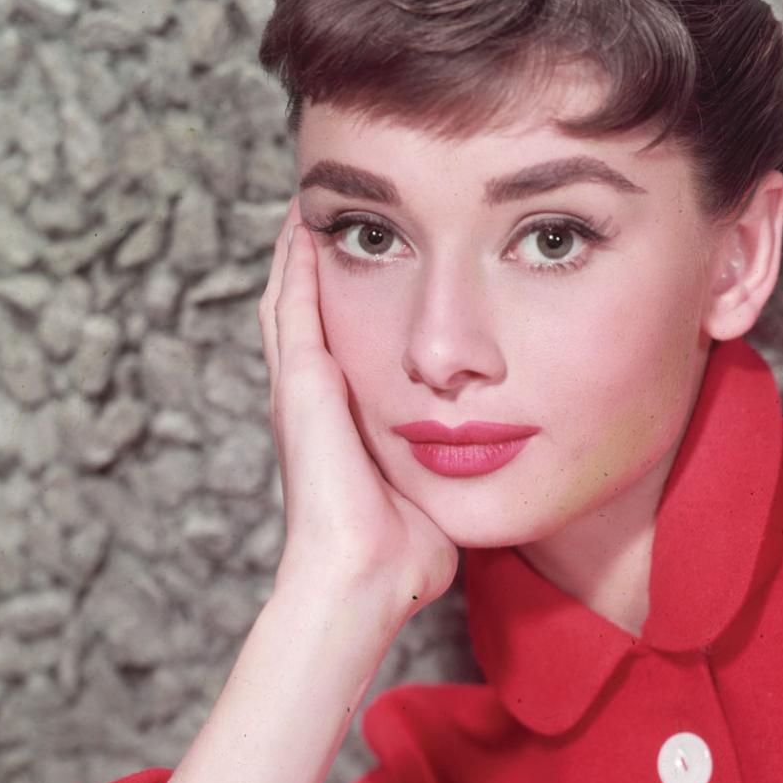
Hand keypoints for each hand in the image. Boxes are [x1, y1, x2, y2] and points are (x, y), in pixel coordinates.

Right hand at [257, 197, 459, 621]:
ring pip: (287, 300)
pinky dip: (294, 263)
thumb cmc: (403, 557)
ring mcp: (298, 391)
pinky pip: (293, 306)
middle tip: (328, 212)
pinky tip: (305, 222)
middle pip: (303, 312)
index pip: (337, 345)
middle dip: (312, 263)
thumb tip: (495, 470)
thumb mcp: (434, 497)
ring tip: (310, 203)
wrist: (363, 579)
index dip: (344, 302)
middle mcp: (310, 402)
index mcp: (339, 425)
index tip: (369, 261)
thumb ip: (453, 473)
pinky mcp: (300, 385)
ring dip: (297, 252)